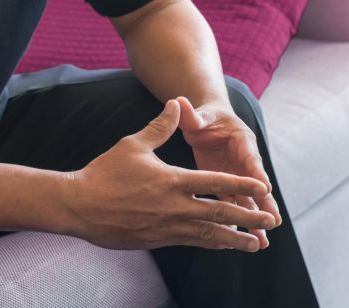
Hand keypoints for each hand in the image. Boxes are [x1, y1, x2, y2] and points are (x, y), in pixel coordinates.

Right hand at [65, 100, 275, 250]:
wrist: (77, 206)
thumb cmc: (105, 173)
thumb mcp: (135, 145)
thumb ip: (161, 126)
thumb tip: (176, 103)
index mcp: (174, 181)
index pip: (217, 183)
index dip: (243, 186)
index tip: (264, 189)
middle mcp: (176, 206)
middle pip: (221, 213)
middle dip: (249, 218)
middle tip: (271, 221)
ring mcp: (168, 226)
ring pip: (210, 235)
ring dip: (236, 239)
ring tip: (256, 245)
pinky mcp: (158, 239)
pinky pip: (192, 242)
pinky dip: (212, 244)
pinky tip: (224, 245)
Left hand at [176, 97, 279, 249]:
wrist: (208, 122)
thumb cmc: (205, 117)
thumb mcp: (200, 116)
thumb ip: (192, 115)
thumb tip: (179, 102)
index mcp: (241, 141)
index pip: (251, 158)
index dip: (257, 173)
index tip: (265, 189)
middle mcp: (245, 160)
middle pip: (256, 185)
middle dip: (265, 204)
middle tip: (273, 222)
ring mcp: (237, 175)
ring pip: (248, 200)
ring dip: (255, 219)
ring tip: (263, 242)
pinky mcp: (228, 185)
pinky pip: (236, 205)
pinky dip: (240, 221)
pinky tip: (244, 240)